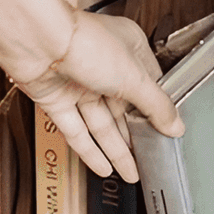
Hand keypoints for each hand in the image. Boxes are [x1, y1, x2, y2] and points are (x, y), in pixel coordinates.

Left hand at [17, 10, 182, 183]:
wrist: (37, 41)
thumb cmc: (84, 42)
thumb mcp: (134, 77)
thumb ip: (156, 106)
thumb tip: (175, 125)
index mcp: (127, 50)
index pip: (148, 86)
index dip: (156, 110)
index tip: (166, 132)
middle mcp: (102, 66)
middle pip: (123, 109)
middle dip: (135, 137)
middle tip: (149, 159)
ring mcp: (78, 84)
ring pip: (100, 124)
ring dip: (115, 150)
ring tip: (130, 172)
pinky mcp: (56, 100)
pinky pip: (76, 131)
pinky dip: (89, 151)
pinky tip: (103, 167)